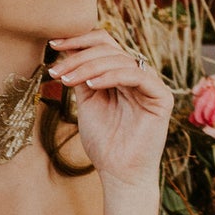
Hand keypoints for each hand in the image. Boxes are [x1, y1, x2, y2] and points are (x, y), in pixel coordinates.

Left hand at [48, 32, 172, 189]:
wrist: (119, 174)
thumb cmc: (104, 142)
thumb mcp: (87, 102)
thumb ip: (82, 76)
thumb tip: (67, 49)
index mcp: (121, 74)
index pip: (103, 45)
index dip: (79, 40)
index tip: (53, 44)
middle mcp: (137, 75)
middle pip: (109, 48)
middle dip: (79, 57)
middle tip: (57, 71)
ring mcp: (151, 84)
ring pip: (120, 59)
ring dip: (89, 66)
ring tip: (67, 80)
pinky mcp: (161, 97)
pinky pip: (136, 75)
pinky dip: (111, 76)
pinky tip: (91, 84)